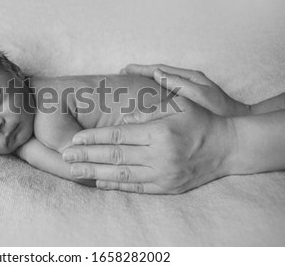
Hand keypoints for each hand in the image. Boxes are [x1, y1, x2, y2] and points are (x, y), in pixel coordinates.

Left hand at [62, 97, 235, 193]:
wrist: (228, 147)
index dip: (93, 138)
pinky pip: (137, 188)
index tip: (74, 139)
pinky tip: (99, 182)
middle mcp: (160, 155)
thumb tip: (120, 117)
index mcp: (160, 132)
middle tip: (65, 156)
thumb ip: (147, 110)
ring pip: (122, 175)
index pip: (118, 136)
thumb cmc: (201, 121)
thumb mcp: (177, 105)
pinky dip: (116, 186)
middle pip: (115, 157)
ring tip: (74, 170)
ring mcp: (164, 174)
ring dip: (95, 173)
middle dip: (87, 156)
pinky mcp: (168, 187)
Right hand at [120, 64, 250, 116]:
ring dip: (144, 79)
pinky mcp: (187, 98)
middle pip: (158, 72)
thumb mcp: (200, 96)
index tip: (126, 69)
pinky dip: (152, 89)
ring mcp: (187, 88)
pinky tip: (144, 94)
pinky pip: (165, 90)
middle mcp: (187, 80)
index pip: (160, 69)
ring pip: (161, 80)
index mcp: (189, 77)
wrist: (236, 124)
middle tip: (122, 72)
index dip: (141, 69)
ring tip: (129, 80)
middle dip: (140, 71)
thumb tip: (157, 73)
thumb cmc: (220, 112)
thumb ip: (179, 84)